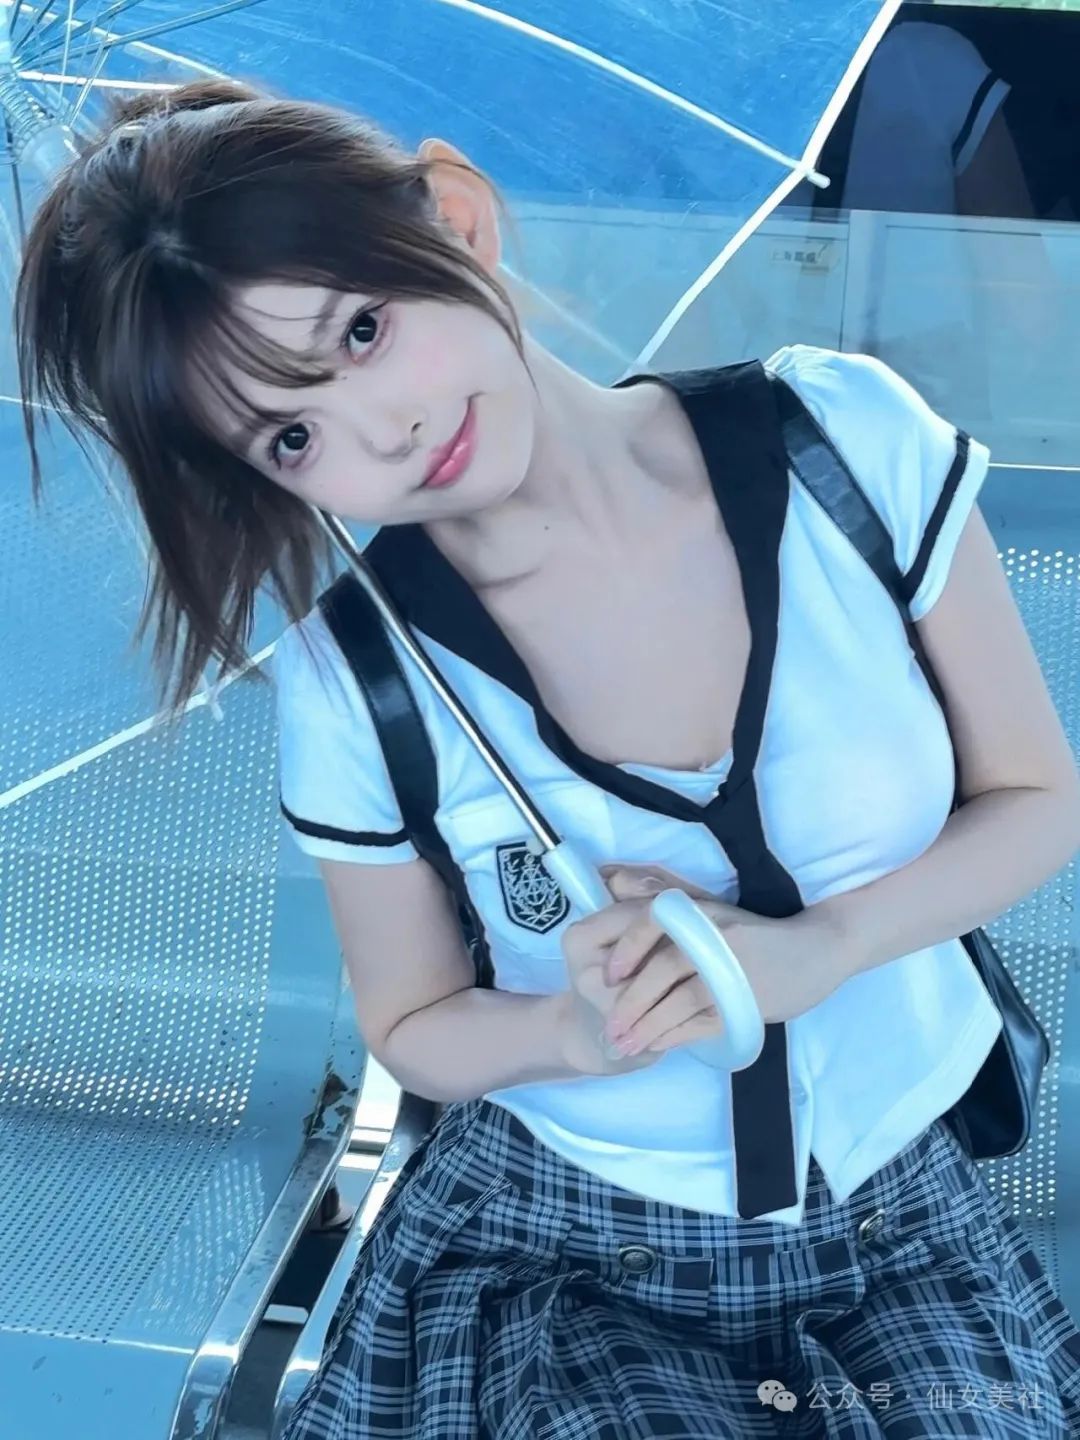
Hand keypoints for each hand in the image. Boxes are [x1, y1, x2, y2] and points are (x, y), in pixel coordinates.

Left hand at [562, 863, 850, 1059]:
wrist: (819, 948)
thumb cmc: (757, 932)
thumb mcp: (713, 912)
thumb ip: (670, 911)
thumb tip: (613, 879)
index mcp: (702, 912)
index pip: (653, 923)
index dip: (627, 949)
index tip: (608, 976)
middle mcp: (715, 937)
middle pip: (662, 971)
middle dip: (630, 1003)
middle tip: (610, 1028)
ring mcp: (732, 971)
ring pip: (679, 1002)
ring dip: (648, 1027)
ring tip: (625, 1045)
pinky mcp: (745, 1002)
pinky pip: (702, 1024)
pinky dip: (675, 1037)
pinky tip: (656, 1046)